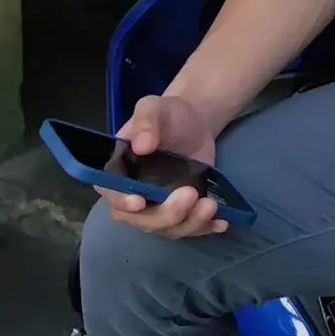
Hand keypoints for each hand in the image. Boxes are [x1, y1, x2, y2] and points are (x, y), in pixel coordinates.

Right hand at [98, 95, 227, 238]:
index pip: (113, 194)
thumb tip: (141, 145)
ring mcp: (158, 208)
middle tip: (190, 194)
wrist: (192, 123)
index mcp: (118, 174)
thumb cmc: (167, 114)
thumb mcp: (154, 107)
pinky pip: (190, 227)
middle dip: (166, 214)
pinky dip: (205, 228)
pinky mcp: (181, 212)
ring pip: (169, 228)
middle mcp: (134, 198)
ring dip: (189, 223)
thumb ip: (145, 121)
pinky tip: (221, 223)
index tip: (140, 201)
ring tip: (211, 205)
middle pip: (143, 219)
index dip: (123, 202)